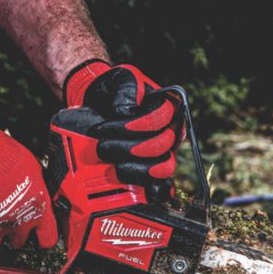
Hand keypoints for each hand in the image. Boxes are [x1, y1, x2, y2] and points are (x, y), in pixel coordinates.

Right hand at [0, 106, 58, 248]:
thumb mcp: (30, 166)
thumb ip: (36, 188)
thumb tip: (37, 195)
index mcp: (37, 207)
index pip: (48, 239)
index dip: (43, 236)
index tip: (38, 233)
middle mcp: (17, 222)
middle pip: (19, 242)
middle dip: (14, 230)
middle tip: (8, 215)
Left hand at [63, 60, 183, 186]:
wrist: (102, 105)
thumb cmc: (114, 92)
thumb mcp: (121, 80)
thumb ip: (126, 90)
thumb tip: (126, 114)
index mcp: (169, 107)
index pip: (160, 119)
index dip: (134, 126)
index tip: (105, 127)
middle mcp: (171, 131)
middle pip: (161, 145)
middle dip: (129, 149)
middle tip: (102, 147)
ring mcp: (163, 153)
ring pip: (162, 168)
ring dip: (137, 170)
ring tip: (114, 167)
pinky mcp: (153, 171)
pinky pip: (163, 186)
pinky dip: (154, 191)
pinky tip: (143, 193)